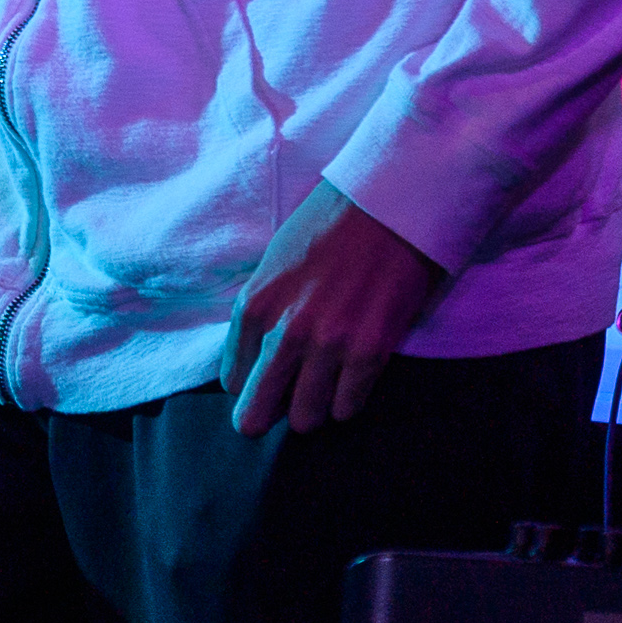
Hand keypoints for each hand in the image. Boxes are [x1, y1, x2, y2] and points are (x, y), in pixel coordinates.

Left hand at [222, 181, 445, 435]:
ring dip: (311, 412)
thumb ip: (265, 306)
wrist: (388, 205)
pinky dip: (346, 404)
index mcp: (255, 304)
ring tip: (318, 399)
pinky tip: (347, 391)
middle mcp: (285, 331)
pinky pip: (348, 406)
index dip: (243, 385)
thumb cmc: (330, 223)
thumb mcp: (276, 259)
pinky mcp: (370, 352)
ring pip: (306, 416)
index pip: (233, 374)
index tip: (251, 387)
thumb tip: (258, 350)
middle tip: (272, 417)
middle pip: (260, 405)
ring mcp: (328, 345)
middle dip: (262, 416)